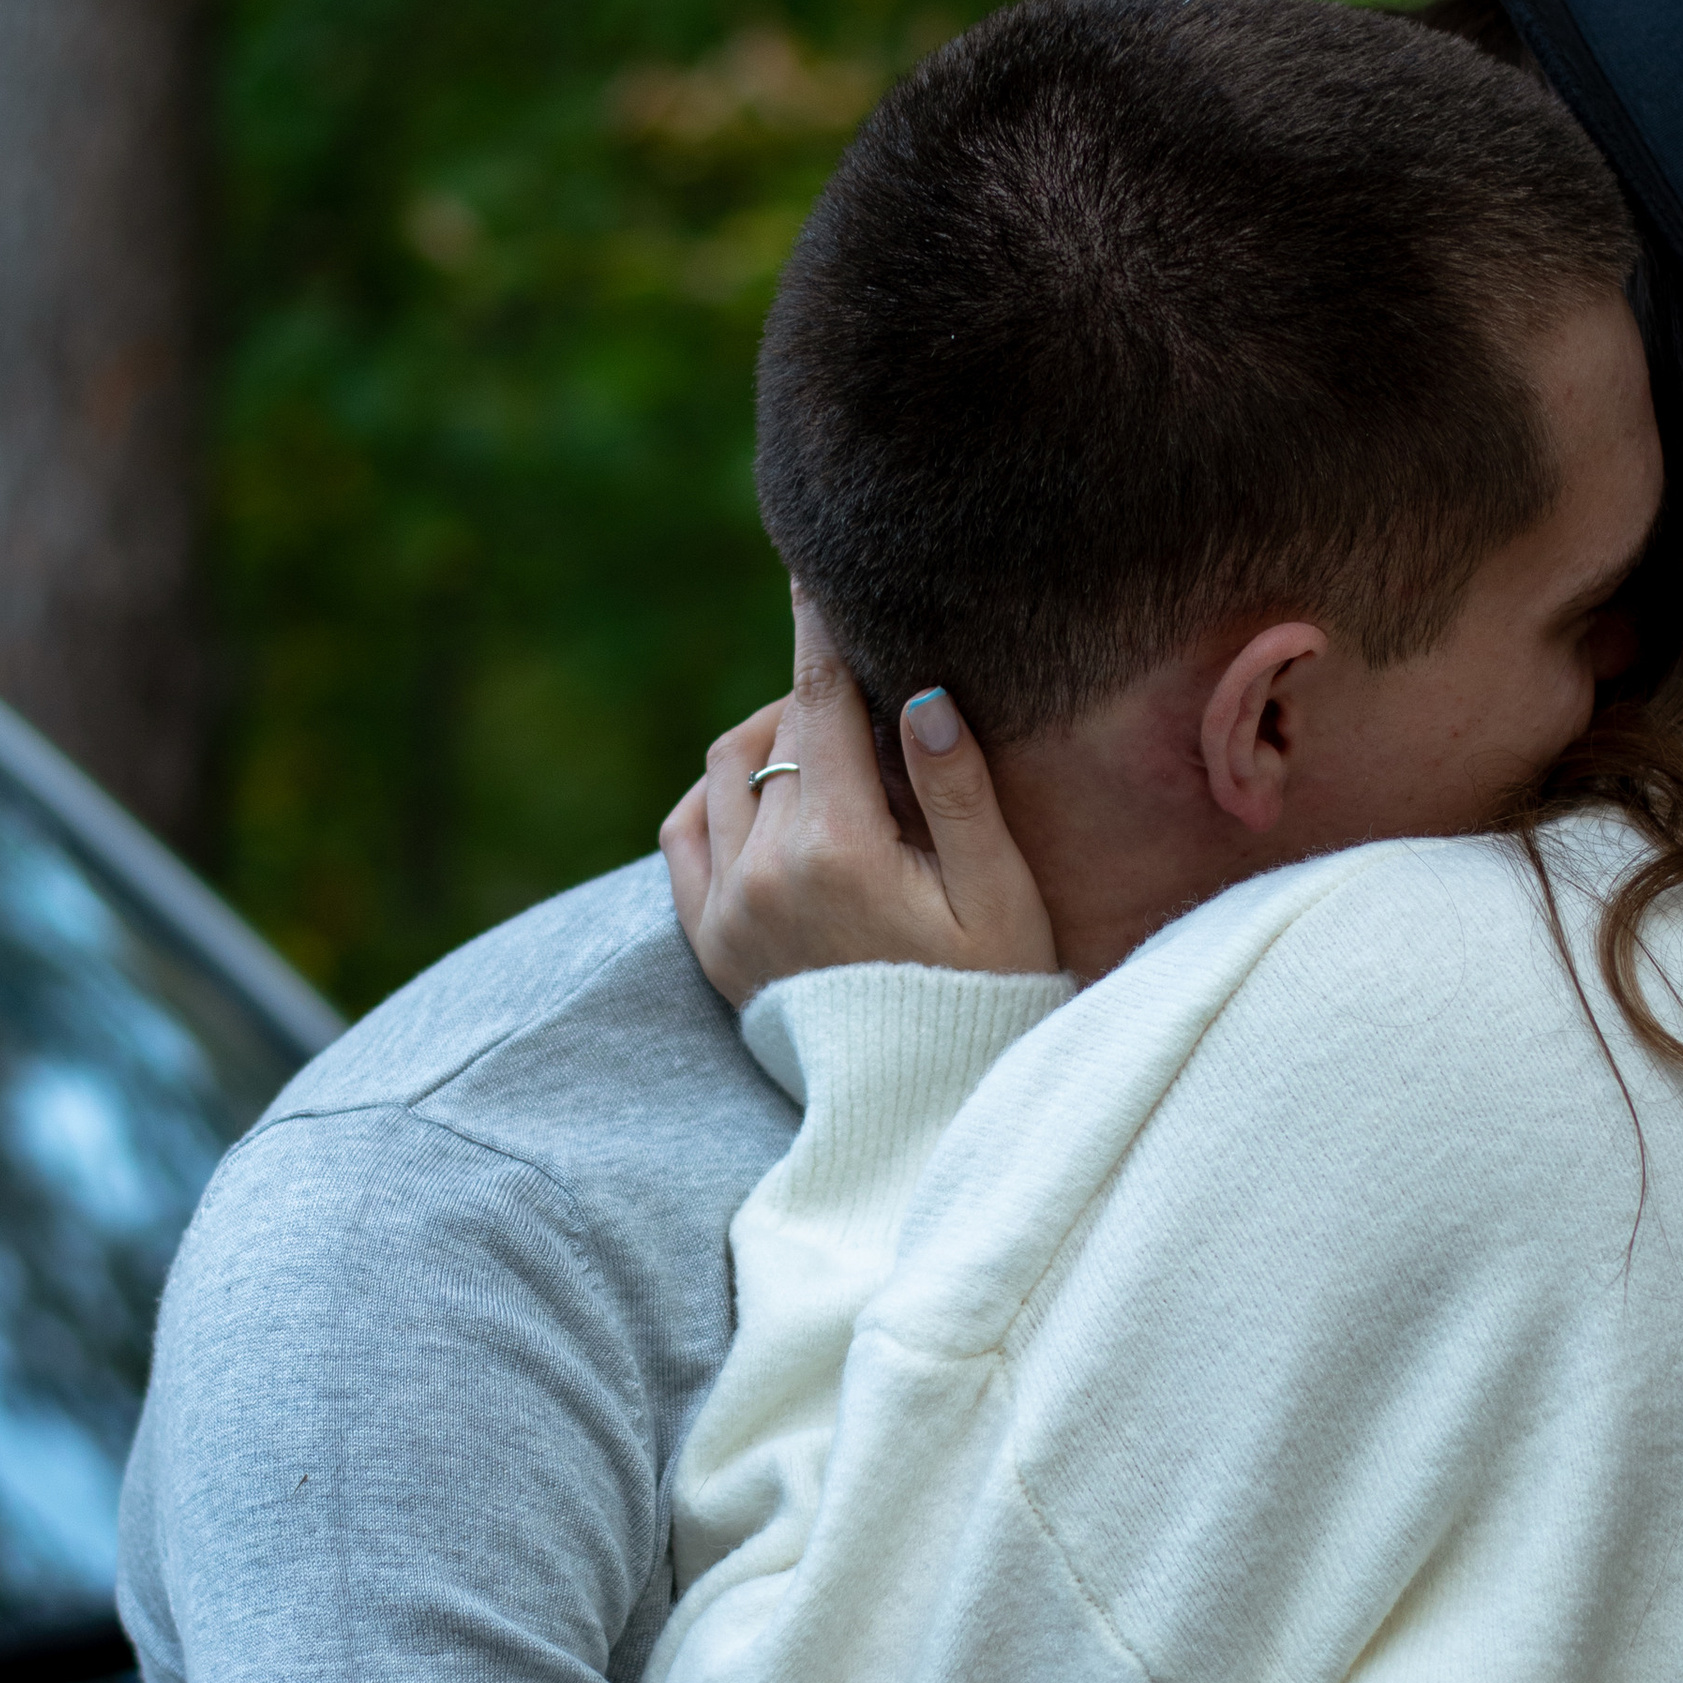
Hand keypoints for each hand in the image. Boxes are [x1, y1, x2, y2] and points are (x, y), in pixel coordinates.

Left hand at [661, 593, 1058, 1006]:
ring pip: (724, 770)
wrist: (918, 1113)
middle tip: (872, 700)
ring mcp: (724, 910)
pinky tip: (769, 795)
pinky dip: (718, 793)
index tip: (816, 569)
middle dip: (816, 696)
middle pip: (774, 730)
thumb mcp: (999, 897)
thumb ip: (958, 792)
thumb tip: (917, 694)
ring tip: (834, 749)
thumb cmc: (984, 999)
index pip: (819, 702)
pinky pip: (684, 832)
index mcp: (838, 850)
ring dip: (772, 740)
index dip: (819, 627)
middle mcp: (764, 873)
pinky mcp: (707, 943)